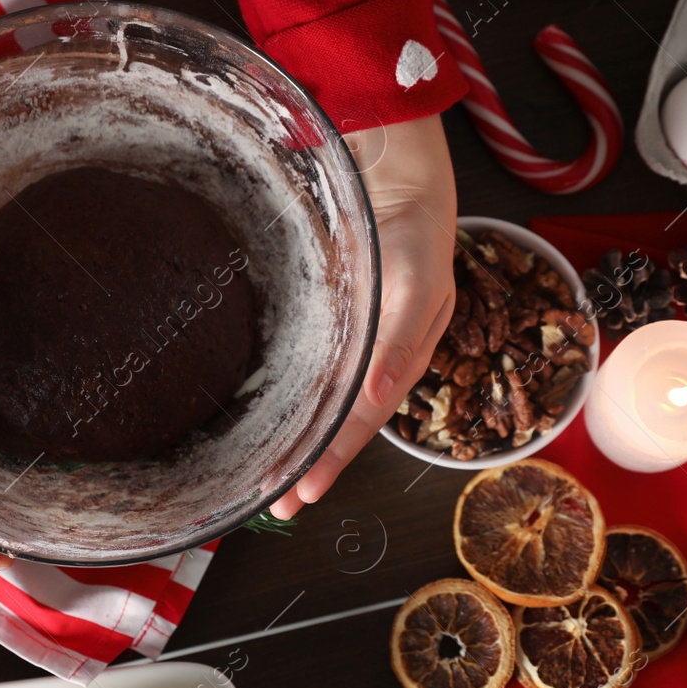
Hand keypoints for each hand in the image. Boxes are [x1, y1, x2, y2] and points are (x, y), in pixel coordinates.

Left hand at [268, 114, 456, 518]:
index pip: (357, 422)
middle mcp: (371, 360)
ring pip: (322, 404)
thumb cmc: (416, 234)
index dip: (329, 459)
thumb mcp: (416, 284)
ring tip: (270, 474)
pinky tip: (272, 418)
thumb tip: (377, 398)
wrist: (399, 184)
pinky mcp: (328, 323)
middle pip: (337, 424)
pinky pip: (311, 371)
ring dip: (298, 440)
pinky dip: (293, 400)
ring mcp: (350, 344)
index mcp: (396, 360)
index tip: (301, 492)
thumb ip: (398, 342)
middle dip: (307, 464)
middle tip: (274, 502)